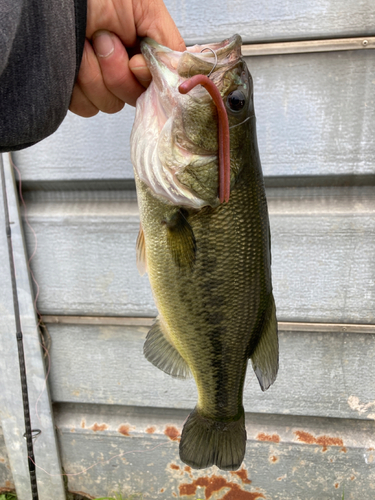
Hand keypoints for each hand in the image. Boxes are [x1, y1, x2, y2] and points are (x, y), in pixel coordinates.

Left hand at [69, 0, 185, 116]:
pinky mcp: (75, 91)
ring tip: (86, 42)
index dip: (145, 80)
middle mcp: (124, 70)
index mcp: (143, 54)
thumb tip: (177, 77)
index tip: (134, 61)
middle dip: (117, 72)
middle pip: (134, 99)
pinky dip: (77, 82)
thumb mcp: (147, 9)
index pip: (158, 89)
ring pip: (109, 104)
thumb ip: (168, 45)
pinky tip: (74, 58)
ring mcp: (99, 82)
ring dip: (95, 72)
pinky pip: (85, 106)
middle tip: (104, 39)